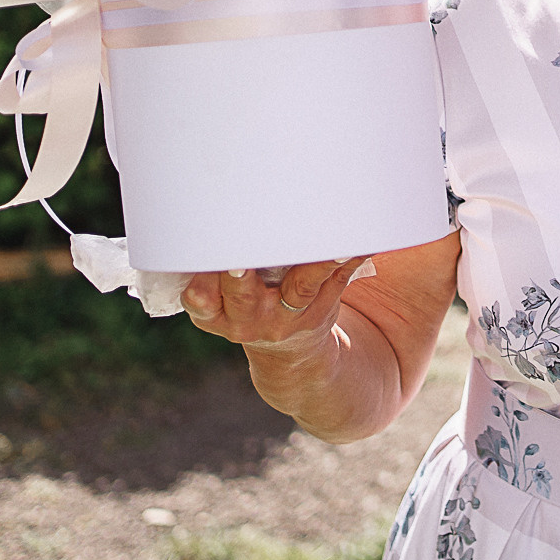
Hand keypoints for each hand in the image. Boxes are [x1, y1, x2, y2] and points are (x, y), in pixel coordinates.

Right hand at [181, 257, 371, 356]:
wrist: (289, 351)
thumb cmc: (246, 302)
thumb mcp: (219, 298)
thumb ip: (213, 268)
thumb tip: (215, 208)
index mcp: (213, 314)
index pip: (200, 295)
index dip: (201, 275)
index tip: (204, 248)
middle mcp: (246, 320)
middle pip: (242, 295)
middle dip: (240, 274)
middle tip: (241, 256)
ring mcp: (286, 318)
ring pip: (299, 289)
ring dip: (312, 263)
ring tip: (326, 243)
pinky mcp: (319, 312)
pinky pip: (335, 282)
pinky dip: (346, 260)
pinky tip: (358, 241)